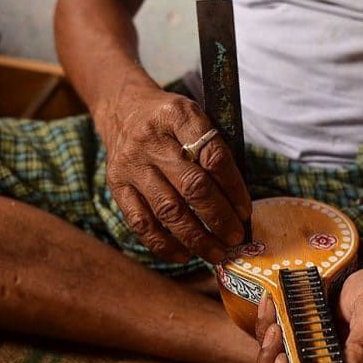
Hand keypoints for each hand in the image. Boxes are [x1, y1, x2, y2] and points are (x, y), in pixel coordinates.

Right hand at [94, 84, 250, 262]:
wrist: (122, 108)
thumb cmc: (170, 119)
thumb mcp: (196, 117)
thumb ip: (215, 150)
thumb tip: (239, 203)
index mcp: (179, 116)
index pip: (213, 157)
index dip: (234, 189)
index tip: (245, 211)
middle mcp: (152, 140)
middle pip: (193, 187)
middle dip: (219, 218)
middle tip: (235, 238)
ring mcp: (131, 164)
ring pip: (168, 210)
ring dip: (197, 238)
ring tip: (217, 253)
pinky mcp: (116, 185)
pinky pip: (141, 222)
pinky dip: (164, 244)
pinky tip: (184, 255)